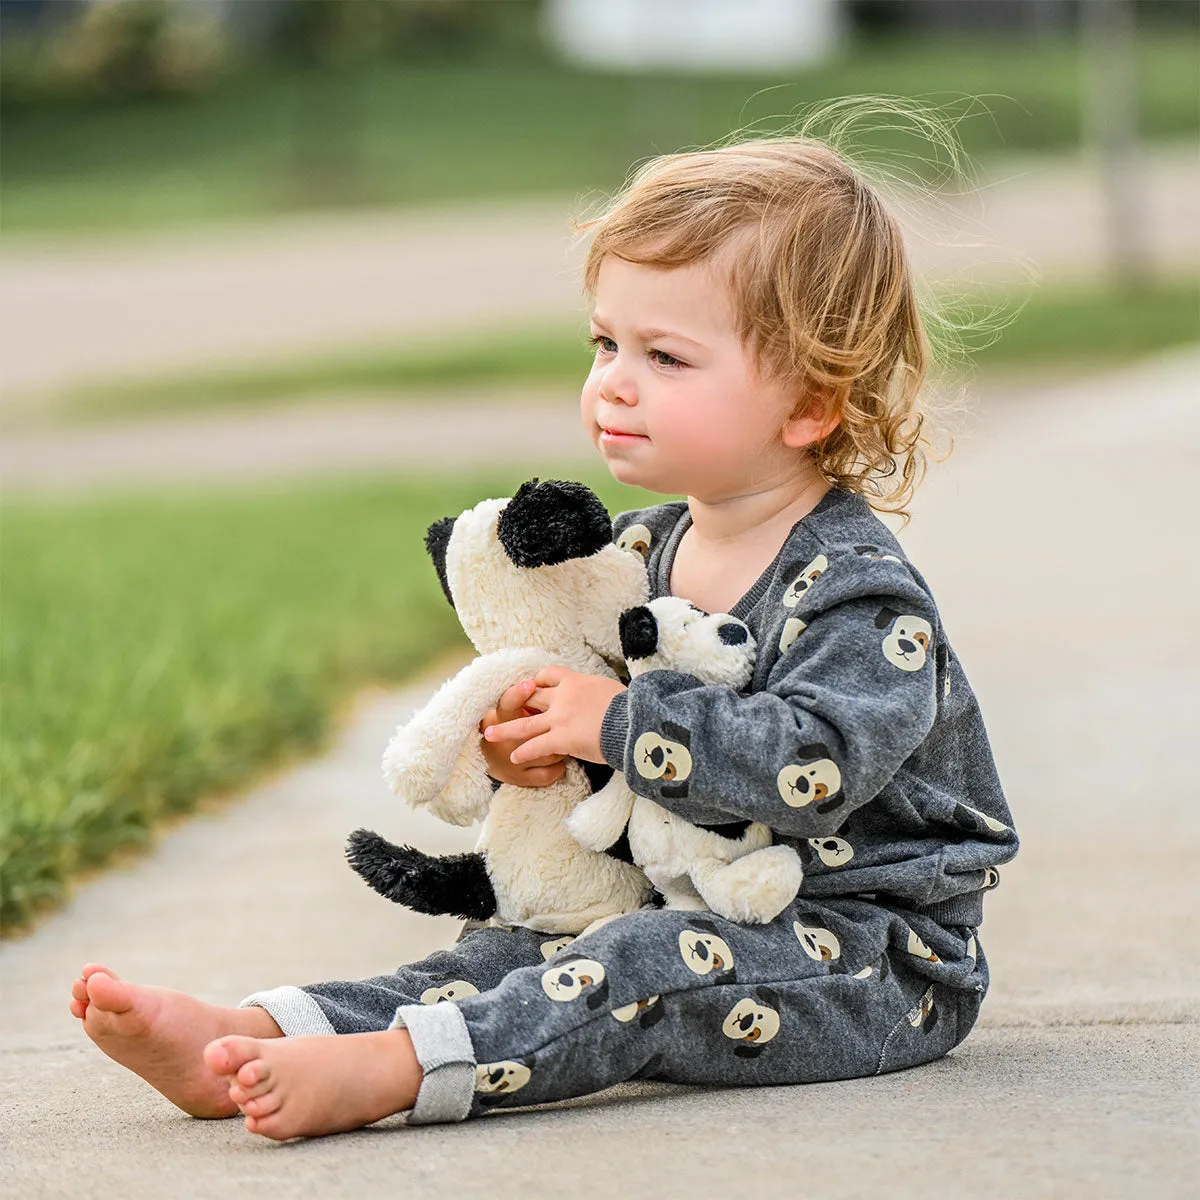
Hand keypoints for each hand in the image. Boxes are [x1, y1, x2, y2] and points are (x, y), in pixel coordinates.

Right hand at [479, 678, 566, 787]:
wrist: (484, 758)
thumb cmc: (506, 725)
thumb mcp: (507, 710)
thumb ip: (526, 701)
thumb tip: (545, 686)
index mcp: (500, 716)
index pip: (509, 703)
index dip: (519, 693)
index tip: (530, 684)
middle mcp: (505, 739)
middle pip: (529, 730)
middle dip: (548, 728)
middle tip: (562, 720)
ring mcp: (512, 761)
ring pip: (547, 753)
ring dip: (561, 747)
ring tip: (566, 741)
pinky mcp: (521, 778)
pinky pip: (549, 774)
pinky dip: (559, 768)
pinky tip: (561, 762)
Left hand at [483, 666, 625, 765]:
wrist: (634, 721)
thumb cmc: (631, 706)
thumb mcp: (612, 689)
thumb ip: (599, 692)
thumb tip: (604, 696)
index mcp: (576, 681)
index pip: (549, 675)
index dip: (536, 681)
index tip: (530, 686)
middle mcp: (563, 697)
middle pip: (532, 697)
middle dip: (515, 702)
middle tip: (500, 708)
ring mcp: (560, 718)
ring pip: (525, 723)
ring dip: (505, 729)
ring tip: (488, 734)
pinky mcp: (562, 739)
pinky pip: (536, 746)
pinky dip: (523, 752)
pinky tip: (514, 757)